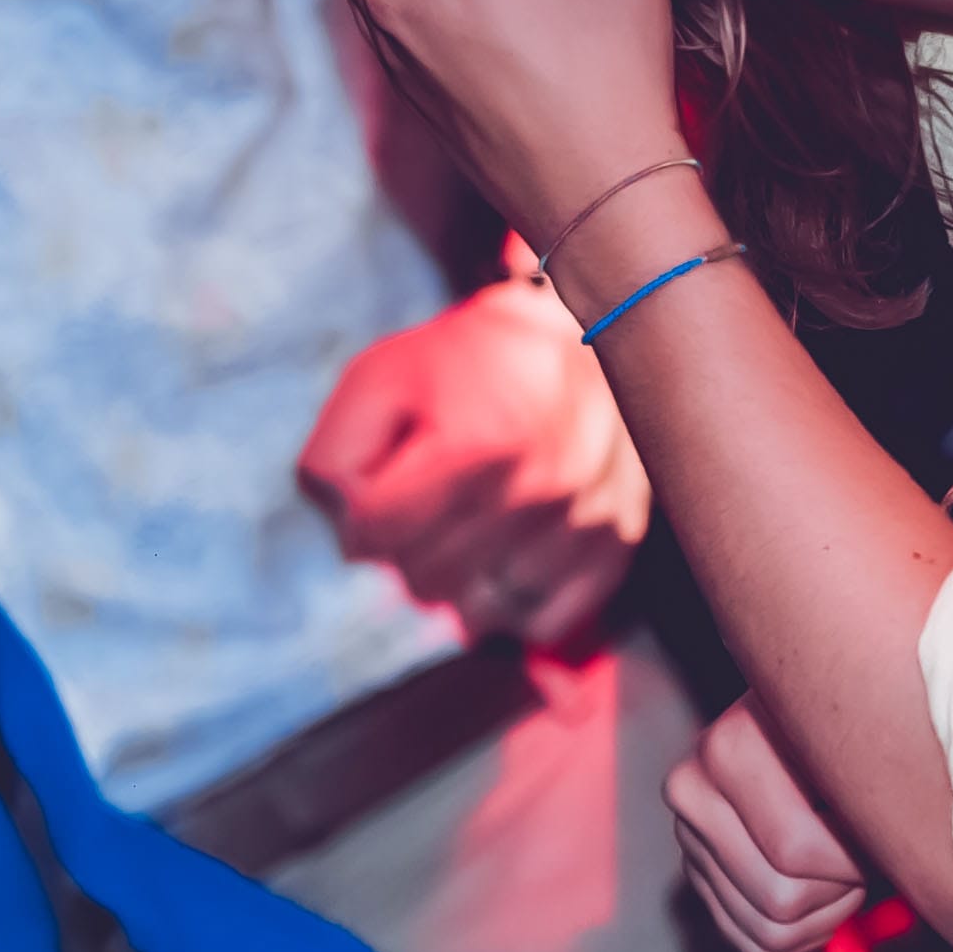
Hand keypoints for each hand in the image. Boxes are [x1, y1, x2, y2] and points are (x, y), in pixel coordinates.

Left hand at [295, 278, 650, 650]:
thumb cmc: (464, 360)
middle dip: (409, 546)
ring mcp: (586, 520)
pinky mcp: (617, 543)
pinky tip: (512, 549)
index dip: (360, 517)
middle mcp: (543, 488)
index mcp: (480, 442)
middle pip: (422, 581)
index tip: (383, 486)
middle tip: (432, 497)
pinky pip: (539, 621)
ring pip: (478, 610)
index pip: (373, 537)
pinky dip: (514, 599)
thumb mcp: (379, 378)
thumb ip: (335, 456)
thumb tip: (348, 535)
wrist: (581, 330)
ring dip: (462, 576)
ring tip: (475, 516)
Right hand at [668, 697, 875, 951]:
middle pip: (779, 898)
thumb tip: (901, 852)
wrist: (816, 717)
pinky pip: (756, 943)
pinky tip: (830, 894)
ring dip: (827, 912)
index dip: (854, 859)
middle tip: (868, 854)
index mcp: (726, 751)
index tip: (883, 832)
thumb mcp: (868, 738)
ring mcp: (689, 837)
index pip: (796, 850)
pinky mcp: (700, 873)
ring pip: (770, 931)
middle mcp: (691, 794)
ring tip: (851, 870)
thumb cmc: (857, 728)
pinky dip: (806, 933)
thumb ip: (874, 788)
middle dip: (840, 887)